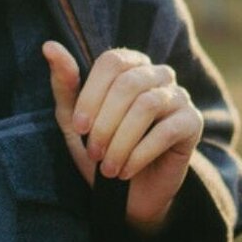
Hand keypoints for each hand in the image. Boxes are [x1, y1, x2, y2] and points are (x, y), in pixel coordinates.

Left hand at [41, 44, 202, 237]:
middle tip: (93, 153)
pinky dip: (140, 154)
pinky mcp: (192, 123)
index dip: (92, 94)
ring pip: (147, 105)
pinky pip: (166, 130)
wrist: (129, 195)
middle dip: (105, 123)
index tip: (78, 127)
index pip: (112, 61)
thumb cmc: (101, 152)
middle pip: (129, 83)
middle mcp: (159, 74)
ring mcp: (179, 96)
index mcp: (131, 66)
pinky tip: (125, 171)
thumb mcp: (75, 122)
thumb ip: (65, 85)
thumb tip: (49, 46)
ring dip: (121, 141)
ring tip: (108, 168)